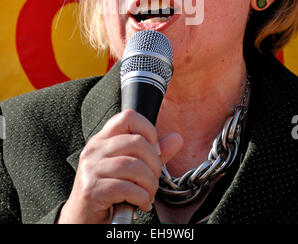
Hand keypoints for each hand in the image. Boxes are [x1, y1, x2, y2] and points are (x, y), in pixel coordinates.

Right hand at [57, 109, 181, 223]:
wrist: (81, 219)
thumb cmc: (107, 191)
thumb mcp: (129, 169)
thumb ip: (152, 153)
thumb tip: (177, 138)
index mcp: (103, 139)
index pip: (128, 116)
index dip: (148, 130)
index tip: (155, 150)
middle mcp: (94, 149)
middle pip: (136, 142)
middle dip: (154, 164)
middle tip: (154, 179)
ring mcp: (91, 168)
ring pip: (133, 166)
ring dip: (149, 183)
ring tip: (149, 193)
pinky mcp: (91, 189)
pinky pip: (125, 188)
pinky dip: (141, 197)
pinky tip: (142, 203)